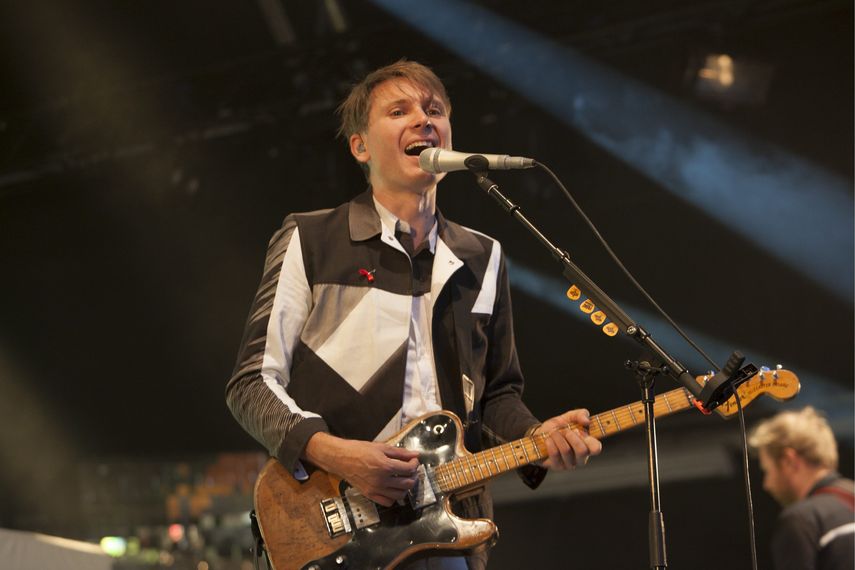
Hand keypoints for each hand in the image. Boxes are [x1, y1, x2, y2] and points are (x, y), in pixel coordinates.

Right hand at [304, 433, 420, 505]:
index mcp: (386, 466)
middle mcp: (382, 480)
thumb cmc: (360, 450)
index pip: (409, 469)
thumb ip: (400, 452)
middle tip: (410, 470)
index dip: (415, 464)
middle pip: (407, 484)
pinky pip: (388, 502)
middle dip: (413, 476)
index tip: (414, 460)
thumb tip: (416, 454)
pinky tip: (392, 488)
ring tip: (403, 479)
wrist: (341, 458)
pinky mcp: (370, 495)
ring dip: (405, 487)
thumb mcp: (381, 447)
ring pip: (400, 495)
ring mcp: (376, 490)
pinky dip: (393, 497)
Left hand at [535, 409, 601, 470]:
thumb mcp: (569, 417)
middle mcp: (581, 457)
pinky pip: (555, 454)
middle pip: (582, 450)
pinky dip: (550, 442)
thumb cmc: (559, 427)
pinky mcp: (557, 467)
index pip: (596, 448)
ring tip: (554, 433)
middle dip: (571, 436)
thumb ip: (580, 414)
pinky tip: (548, 440)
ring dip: (558, 437)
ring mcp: (570, 464)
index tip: (579, 430)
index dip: (591, 441)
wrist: (540, 434)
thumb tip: (586, 420)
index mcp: (587, 445)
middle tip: (565, 431)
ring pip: (566, 450)